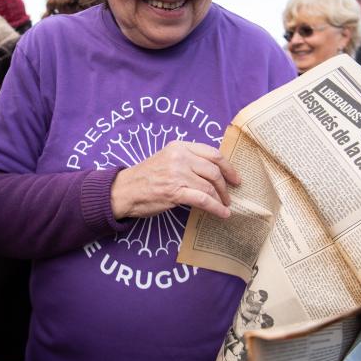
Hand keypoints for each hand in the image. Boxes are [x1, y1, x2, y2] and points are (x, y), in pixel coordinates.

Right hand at [110, 141, 239, 219]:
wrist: (125, 190)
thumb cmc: (147, 176)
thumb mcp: (167, 158)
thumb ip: (188, 160)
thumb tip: (213, 171)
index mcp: (179, 146)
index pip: (212, 153)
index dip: (228, 167)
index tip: (235, 177)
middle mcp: (179, 157)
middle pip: (214, 170)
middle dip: (226, 185)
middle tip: (230, 195)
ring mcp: (177, 174)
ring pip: (209, 186)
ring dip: (221, 198)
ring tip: (225, 206)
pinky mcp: (174, 192)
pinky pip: (203, 200)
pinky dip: (216, 208)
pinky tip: (222, 214)